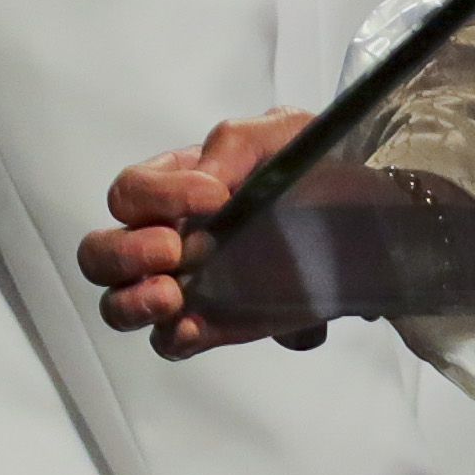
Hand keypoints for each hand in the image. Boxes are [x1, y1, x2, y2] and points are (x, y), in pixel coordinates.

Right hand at [82, 109, 315, 354]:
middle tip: (173, 251)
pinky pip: (169, 340)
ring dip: (133, 300)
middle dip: (124, 253)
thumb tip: (205, 178)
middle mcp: (167, 236)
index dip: (155, 196)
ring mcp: (185, 284)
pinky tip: (192, 328)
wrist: (373, 214)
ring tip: (173, 295)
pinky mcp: (212, 322)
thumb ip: (235, 143)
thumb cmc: (319, 165)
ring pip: (119, 301)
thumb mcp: (284, 134)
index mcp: (175, 185)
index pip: (130, 192)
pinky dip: (171, 337)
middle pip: (100, 253)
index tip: (212, 197)